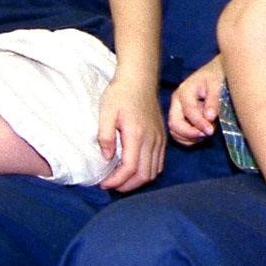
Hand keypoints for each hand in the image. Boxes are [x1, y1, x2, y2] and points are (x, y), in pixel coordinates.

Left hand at [96, 76, 166, 191]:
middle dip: (126, 186)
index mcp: (137, 134)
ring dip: (137, 181)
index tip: (103, 184)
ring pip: (153, 171)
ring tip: (121, 181)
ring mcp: (159, 139)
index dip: (117, 181)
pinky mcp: (162, 137)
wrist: (140, 79)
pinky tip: (134, 170)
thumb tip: (107, 158)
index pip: (130, 168)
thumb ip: (105, 136)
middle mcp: (151, 140)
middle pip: (144, 175)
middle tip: (110, 186)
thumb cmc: (120, 93)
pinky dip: (147, 172)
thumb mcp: (106, 112)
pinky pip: (158, 163)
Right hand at [167, 56, 225, 144]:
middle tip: (206, 134)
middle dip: (190, 133)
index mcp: (184, 91)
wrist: (215, 73)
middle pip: (174, 124)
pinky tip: (202, 133)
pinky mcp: (180, 118)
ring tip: (206, 132)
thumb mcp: (217, 85)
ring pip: (175, 132)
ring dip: (190, 138)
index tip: (211, 131)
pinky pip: (179, 135)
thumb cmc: (216, 76)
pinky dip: (189, 139)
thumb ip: (213, 101)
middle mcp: (177, 102)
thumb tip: (209, 118)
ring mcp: (177, 111)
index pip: (188, 111)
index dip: (199, 123)